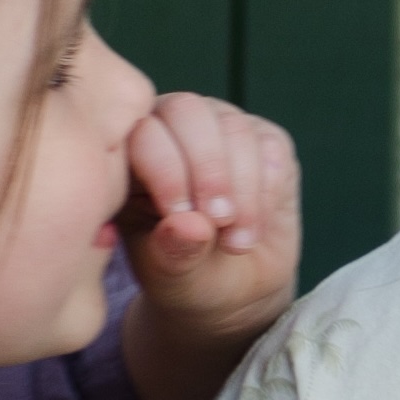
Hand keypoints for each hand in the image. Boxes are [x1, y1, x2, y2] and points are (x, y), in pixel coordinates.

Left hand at [117, 93, 300, 399]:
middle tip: (217, 221)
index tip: (177, 215)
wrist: (233, 287)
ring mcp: (220, 128)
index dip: (165, 167)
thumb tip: (189, 225)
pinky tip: (253, 229)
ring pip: (234, 127)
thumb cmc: (184, 276)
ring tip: (236, 242)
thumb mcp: (170, 276)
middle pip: (188, 111)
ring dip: (241, 187)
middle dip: (206, 168)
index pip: (142, 130)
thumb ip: (174, 251)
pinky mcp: (265, 141)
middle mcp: (172, 128)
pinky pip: (271, 147)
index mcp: (129, 153)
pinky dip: (266, 191)